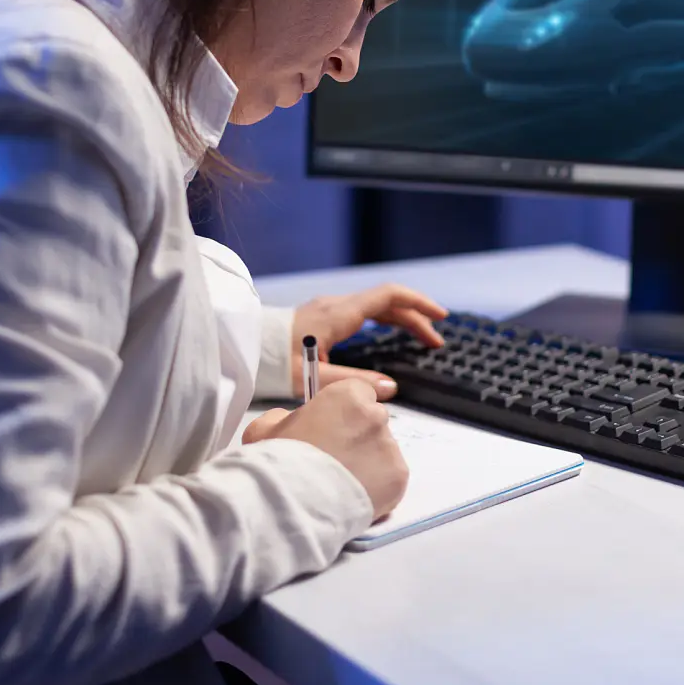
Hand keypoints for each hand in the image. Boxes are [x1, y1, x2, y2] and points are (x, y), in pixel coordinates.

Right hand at [242, 379, 408, 518]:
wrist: (294, 504)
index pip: (360, 392)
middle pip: (373, 422)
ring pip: (383, 451)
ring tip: (341, 483)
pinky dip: (377, 486)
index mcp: (347, 395)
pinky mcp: (399, 477)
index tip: (333, 429)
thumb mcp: (264, 428)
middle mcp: (375, 416)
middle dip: (358, 437)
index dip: (346, 412)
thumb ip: (283, 417)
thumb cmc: (279, 462)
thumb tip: (290, 420)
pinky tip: (353, 495)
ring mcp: (390, 447)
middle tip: (335, 460)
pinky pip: (390, 477)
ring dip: (368, 462)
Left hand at [290, 284, 448, 400]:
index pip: (388, 296)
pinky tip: (391, 334)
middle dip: (415, 318)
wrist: (244, 348)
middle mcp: (337, 306)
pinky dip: (385, 320)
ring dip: (402, 319)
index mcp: (339, 314)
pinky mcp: (323, 316)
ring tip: (421, 338)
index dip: (418, 304)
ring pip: (376, 306)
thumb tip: (389, 388)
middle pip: (387, 302)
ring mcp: (329, 308)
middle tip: (435, 341)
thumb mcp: (316, 377)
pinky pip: (364, 311)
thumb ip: (354, 382)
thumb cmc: (275, 362)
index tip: (439, 317)